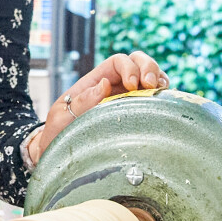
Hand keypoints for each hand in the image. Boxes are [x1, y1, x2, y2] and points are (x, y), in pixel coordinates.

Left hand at [25, 51, 168, 165]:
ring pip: (150, 78)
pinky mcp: (137, 116)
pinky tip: (163, 101)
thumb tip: (104, 85)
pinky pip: (154, 100)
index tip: (132, 85)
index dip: (129, 67)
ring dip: (160, 79)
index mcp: (95, 82)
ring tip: (160, 91)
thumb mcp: (61, 118)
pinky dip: (162, 96)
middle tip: (151, 85)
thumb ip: (81, 102)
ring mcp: (127, 100)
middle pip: (137, 62)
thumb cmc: (58, 136)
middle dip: (149, 67)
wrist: (59, 158)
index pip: (117, 62)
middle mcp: (113, 87)